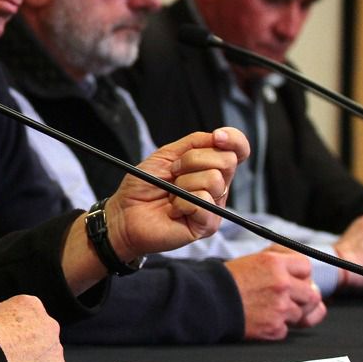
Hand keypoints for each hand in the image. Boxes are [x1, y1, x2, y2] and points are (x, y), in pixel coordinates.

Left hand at [105, 128, 248, 260]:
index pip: (238, 149)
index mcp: (210, 167)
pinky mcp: (207, 225)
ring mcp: (214, 206)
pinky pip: (202, 203)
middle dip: (193, 160)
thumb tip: (218, 136)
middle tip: (174, 172)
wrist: (125, 212)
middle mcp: (217, 186)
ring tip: (171, 193)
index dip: (234, 139)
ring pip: (214, 180)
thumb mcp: (166, 155)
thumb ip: (194, 143)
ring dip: (183, 183)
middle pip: (227, 161)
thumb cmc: (144, 185)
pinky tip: (173, 209)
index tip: (217, 137)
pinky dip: (181, 202)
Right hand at [225, 247, 325, 339]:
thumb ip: (276, 261)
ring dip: (289, 314)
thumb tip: (298, 269)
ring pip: (301, 314)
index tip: (297, 280)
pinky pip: (286, 329)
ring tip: (271, 309)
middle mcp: (281, 284)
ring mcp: (280, 307)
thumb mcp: (251, 260)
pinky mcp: (274, 327)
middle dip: (303, 298)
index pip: (306, 267)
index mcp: (274, 264)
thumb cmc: (226, 281)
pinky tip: (262, 319)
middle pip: (312, 294)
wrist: (208, 301)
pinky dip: (276, 327)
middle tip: (291, 298)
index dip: (301, 275)